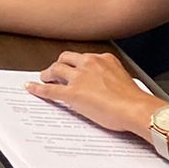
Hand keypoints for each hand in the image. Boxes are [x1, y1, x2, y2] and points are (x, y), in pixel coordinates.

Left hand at [25, 52, 163, 137]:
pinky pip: (50, 89)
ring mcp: (79, 78)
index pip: (83, 58)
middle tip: (54, 71)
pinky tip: (32, 88)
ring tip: (44, 78)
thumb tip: (106, 84)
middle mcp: (89, 64)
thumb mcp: (123, 78)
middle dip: (59, 64)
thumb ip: (110, 76)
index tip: (72, 66)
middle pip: (66, 58)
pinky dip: (38, 89)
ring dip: (48, 73)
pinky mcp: (72, 93)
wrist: (136, 109)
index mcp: (103, 59)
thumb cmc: (134, 99)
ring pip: (56, 70)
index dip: (75, 63)